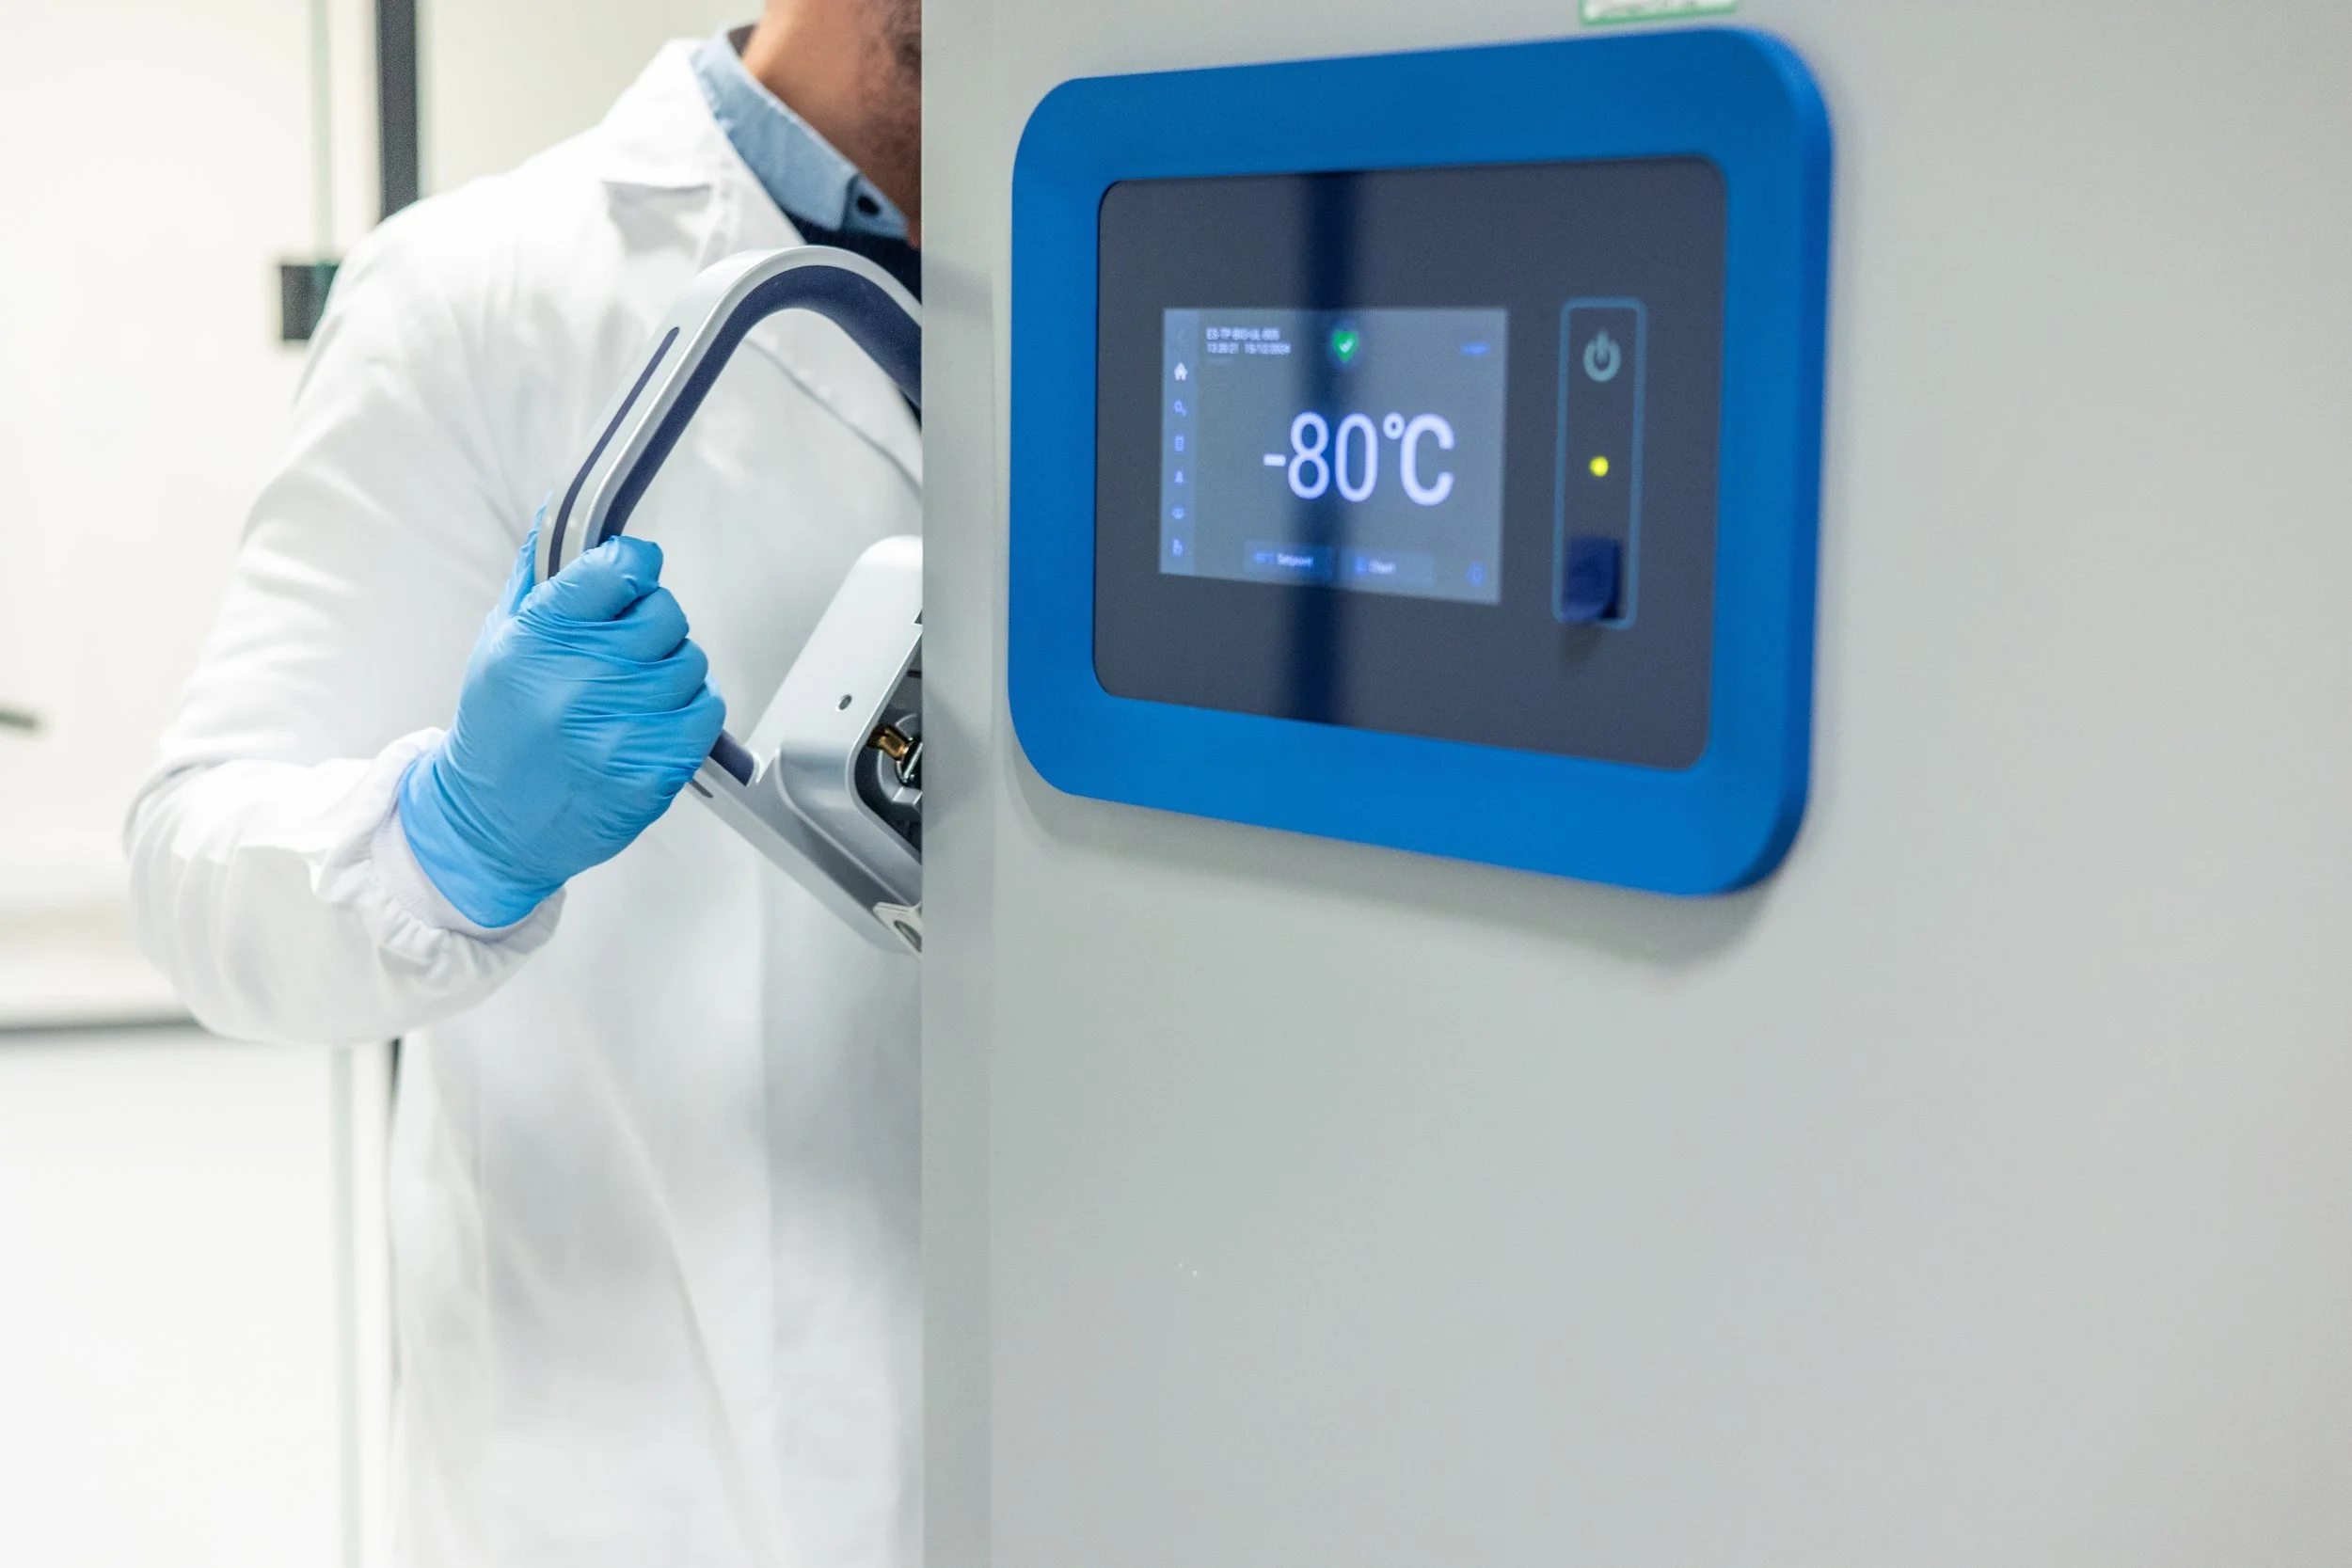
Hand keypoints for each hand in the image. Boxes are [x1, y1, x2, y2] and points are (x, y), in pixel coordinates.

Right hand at [398, 526, 724, 926]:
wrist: (493, 824)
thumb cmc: (499, 728)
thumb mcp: (500, 640)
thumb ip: (540, 574)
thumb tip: (564, 510)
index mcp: (540, 638)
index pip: (622, 568)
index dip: (634, 565)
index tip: (631, 574)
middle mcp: (583, 680)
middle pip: (666, 612)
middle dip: (650, 622)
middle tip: (622, 648)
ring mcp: (623, 728)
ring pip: (691, 661)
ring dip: (669, 670)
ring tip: (628, 692)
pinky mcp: (655, 768)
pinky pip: (705, 710)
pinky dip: (688, 710)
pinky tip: (650, 720)